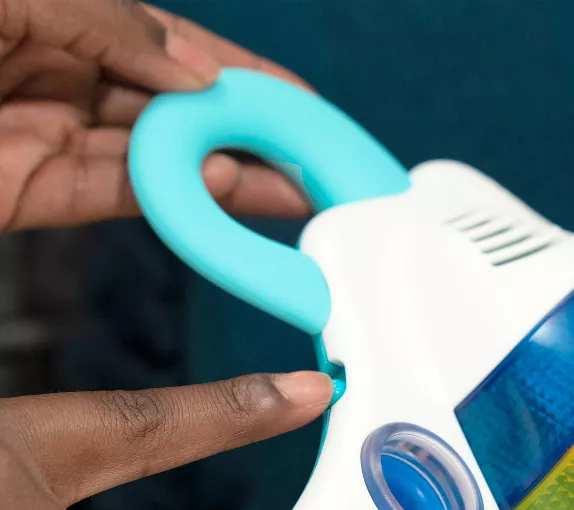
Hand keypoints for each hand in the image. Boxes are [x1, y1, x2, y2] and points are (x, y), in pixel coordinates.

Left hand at [0, 0, 310, 230]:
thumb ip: (114, 22)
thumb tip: (198, 71)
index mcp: (70, 20)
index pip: (173, 48)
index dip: (239, 72)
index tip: (296, 99)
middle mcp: (67, 77)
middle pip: (179, 112)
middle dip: (246, 133)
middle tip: (306, 157)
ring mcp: (54, 136)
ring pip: (161, 160)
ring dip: (229, 174)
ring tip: (291, 186)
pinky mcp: (37, 191)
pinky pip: (117, 194)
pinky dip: (174, 196)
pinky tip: (224, 185)